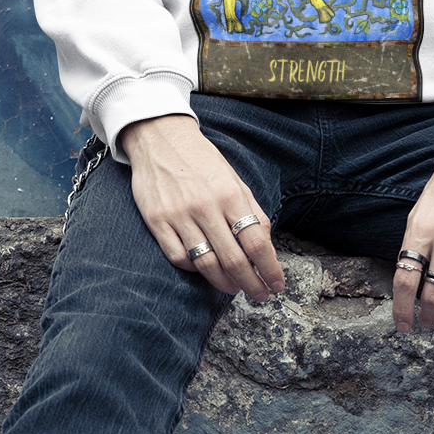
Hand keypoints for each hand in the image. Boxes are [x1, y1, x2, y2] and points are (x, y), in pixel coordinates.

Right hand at [119, 115, 284, 297]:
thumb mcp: (234, 180)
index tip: (276, 284)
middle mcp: (205, 206)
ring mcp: (179, 216)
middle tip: (259, 295)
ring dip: (224, 283)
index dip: (270, 269)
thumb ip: (252, 212)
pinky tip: (205, 269)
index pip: (256, 242)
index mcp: (230, 194)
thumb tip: (266, 245)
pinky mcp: (157, 222)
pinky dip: (195, 270)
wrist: (160, 139)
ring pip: (206, 264)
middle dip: (251, 284)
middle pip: (234, 260)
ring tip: (234, 288)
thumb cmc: (201, 161)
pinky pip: (179, 258)